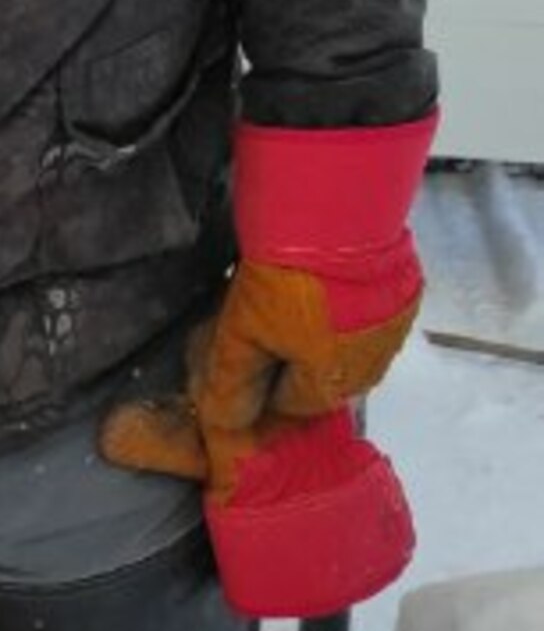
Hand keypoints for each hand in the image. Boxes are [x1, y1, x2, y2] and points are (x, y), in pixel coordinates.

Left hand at [101, 113, 434, 498]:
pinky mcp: (404, 290)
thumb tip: (225, 421)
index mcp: (333, 383)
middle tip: (265, 319)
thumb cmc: (288, 275)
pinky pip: (372, 313)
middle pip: (323, 375)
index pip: (291, 405)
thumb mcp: (242, 333)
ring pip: (349, 345)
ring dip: (322, 330)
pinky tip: (325, 280)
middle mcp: (372, 364)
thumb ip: (233, 382)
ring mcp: (393, 327)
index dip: (262, 380)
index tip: (245, 350)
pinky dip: (350, 305)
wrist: (334, 209)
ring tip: (292, 296)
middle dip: (292, 356)